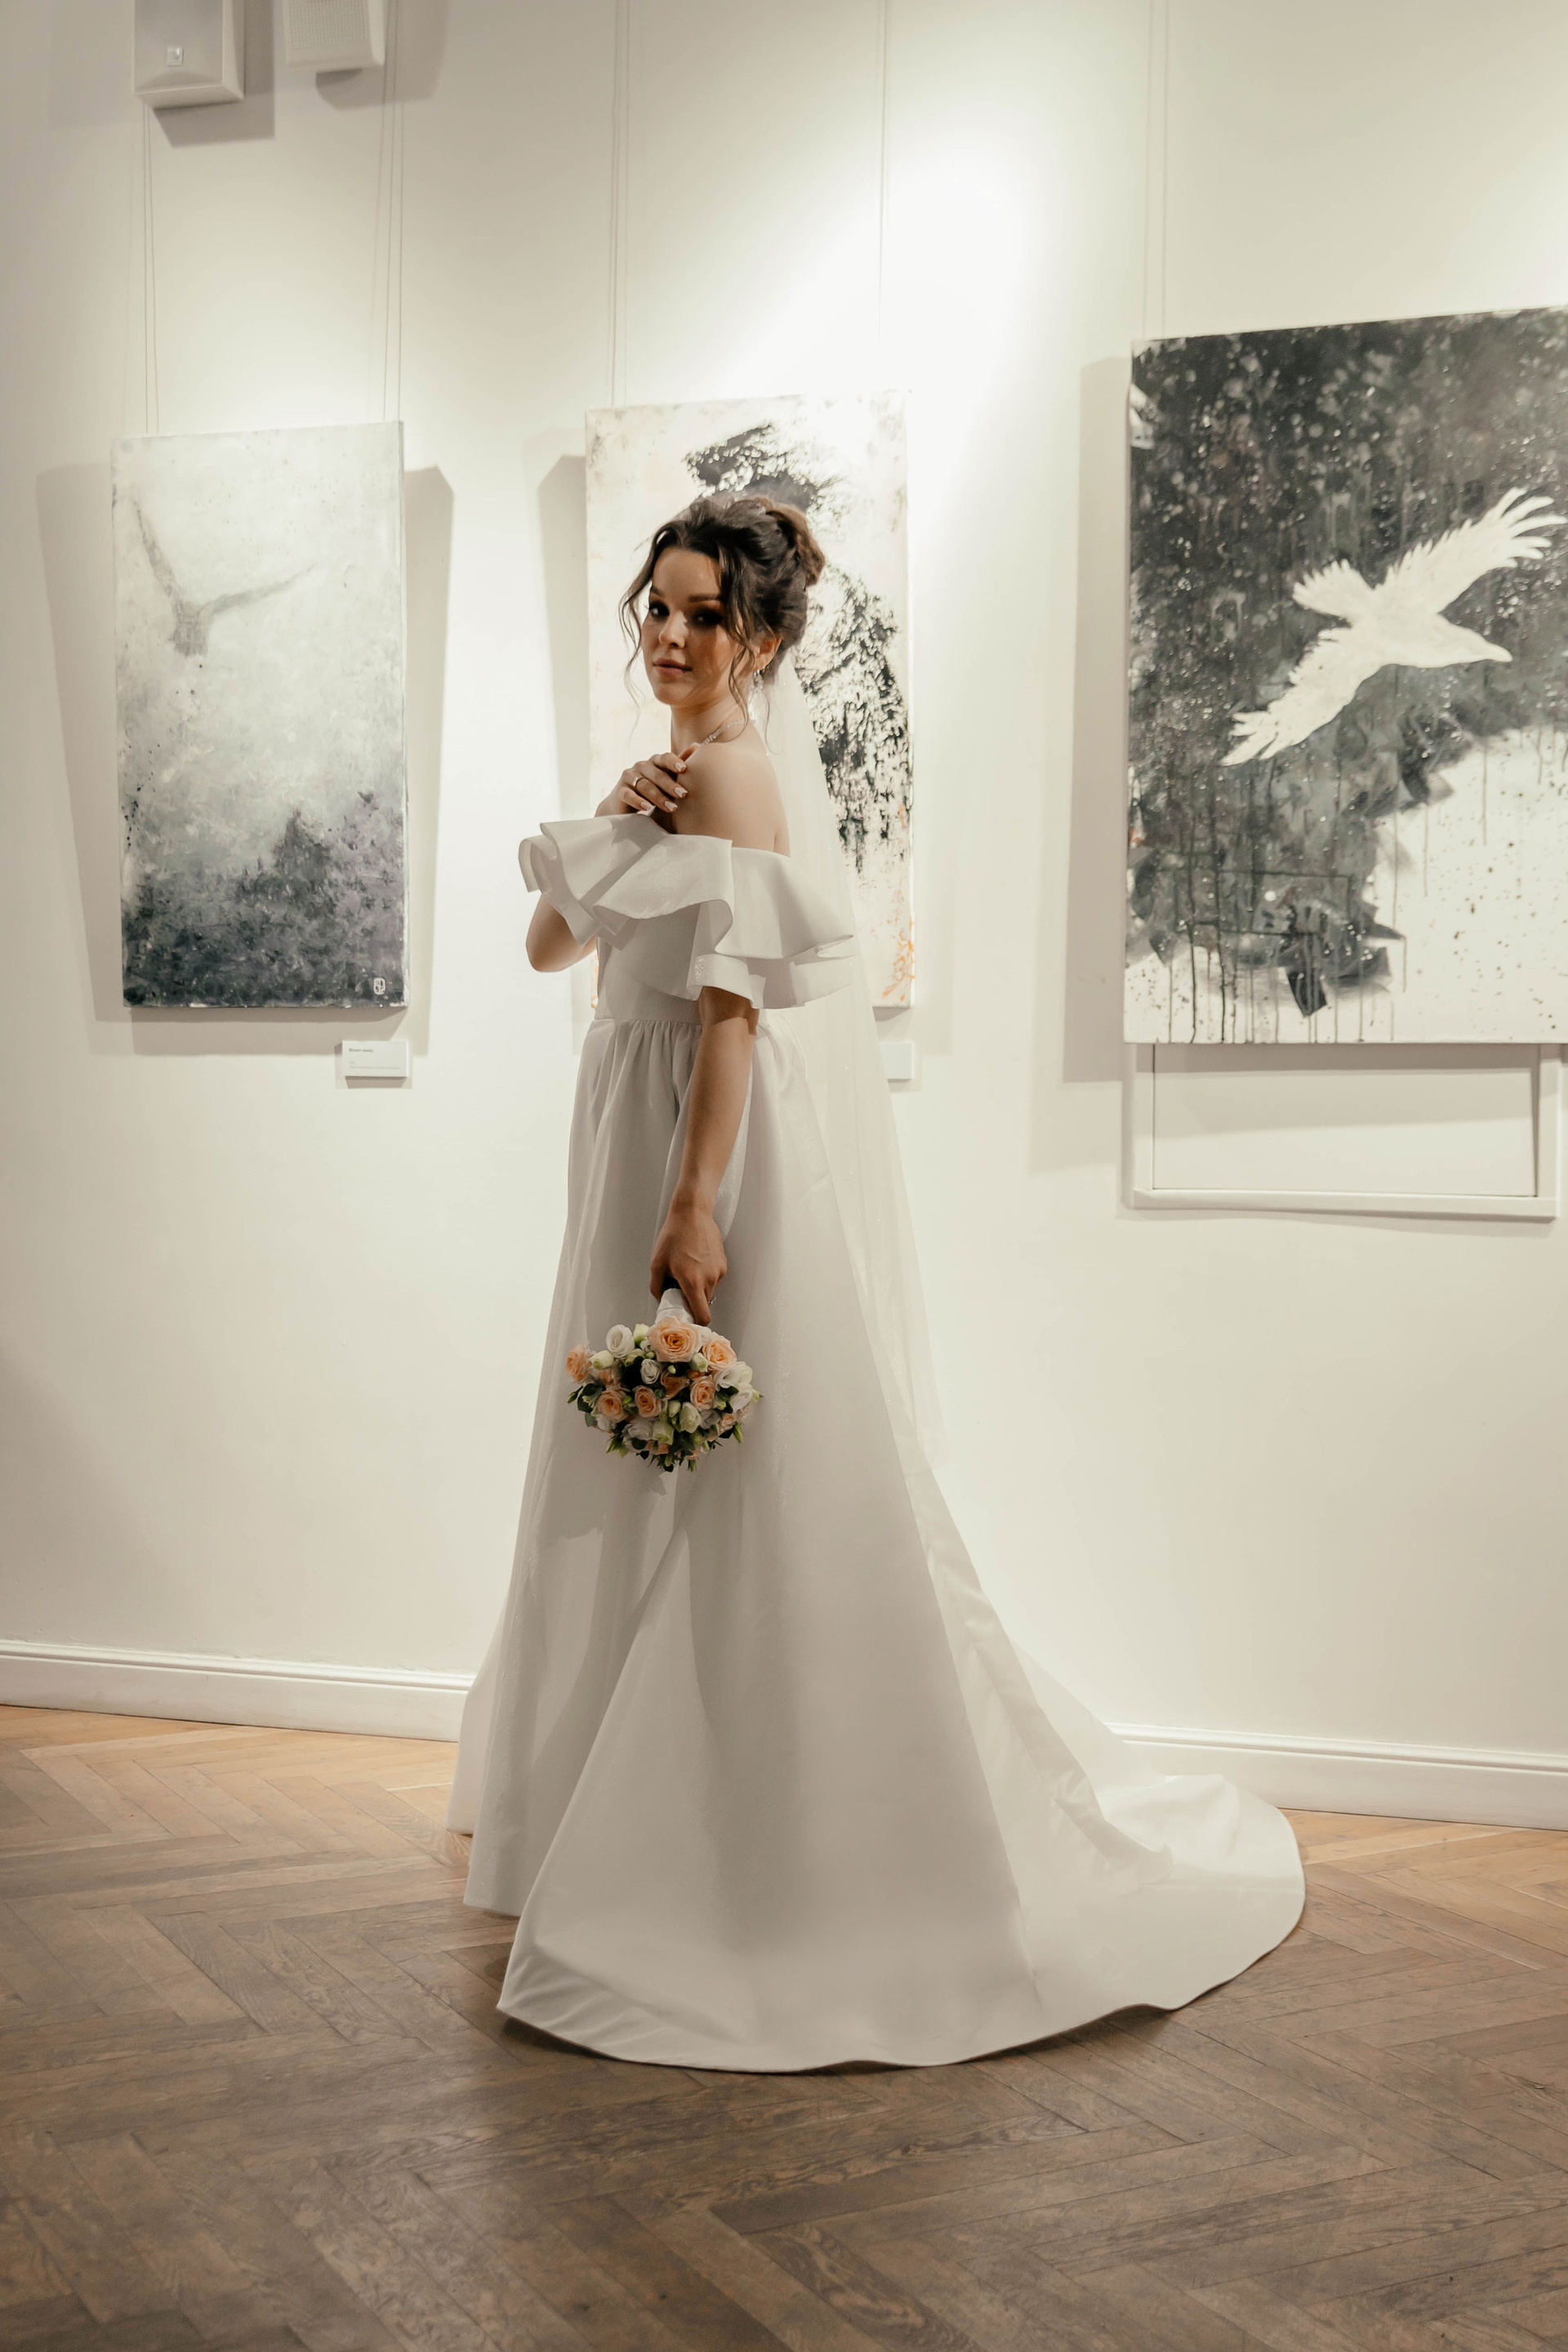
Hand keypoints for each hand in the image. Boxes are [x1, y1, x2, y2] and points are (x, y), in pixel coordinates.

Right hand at [597, 753, 689, 818]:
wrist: (623, 803)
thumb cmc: (651, 788)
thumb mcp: (666, 776)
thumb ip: (678, 764)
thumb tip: (697, 746)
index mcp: (654, 762)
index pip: (664, 758)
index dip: (674, 762)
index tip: (684, 769)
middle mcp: (641, 766)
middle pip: (656, 774)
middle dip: (670, 785)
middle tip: (683, 794)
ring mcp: (629, 777)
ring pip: (645, 786)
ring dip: (659, 797)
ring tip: (672, 808)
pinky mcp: (620, 791)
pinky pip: (629, 795)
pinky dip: (638, 801)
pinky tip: (647, 808)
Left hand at [650, 1196, 725, 1325]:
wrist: (692, 1213)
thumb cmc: (674, 1235)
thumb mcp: (657, 1263)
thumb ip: (657, 1287)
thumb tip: (662, 1299)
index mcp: (693, 1282)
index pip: (702, 1315)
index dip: (696, 1321)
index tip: (688, 1317)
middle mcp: (709, 1279)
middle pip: (704, 1303)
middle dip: (693, 1299)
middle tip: (680, 1286)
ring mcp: (719, 1271)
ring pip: (709, 1290)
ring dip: (699, 1286)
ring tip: (687, 1268)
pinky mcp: (723, 1263)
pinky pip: (714, 1277)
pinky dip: (706, 1275)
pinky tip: (696, 1260)